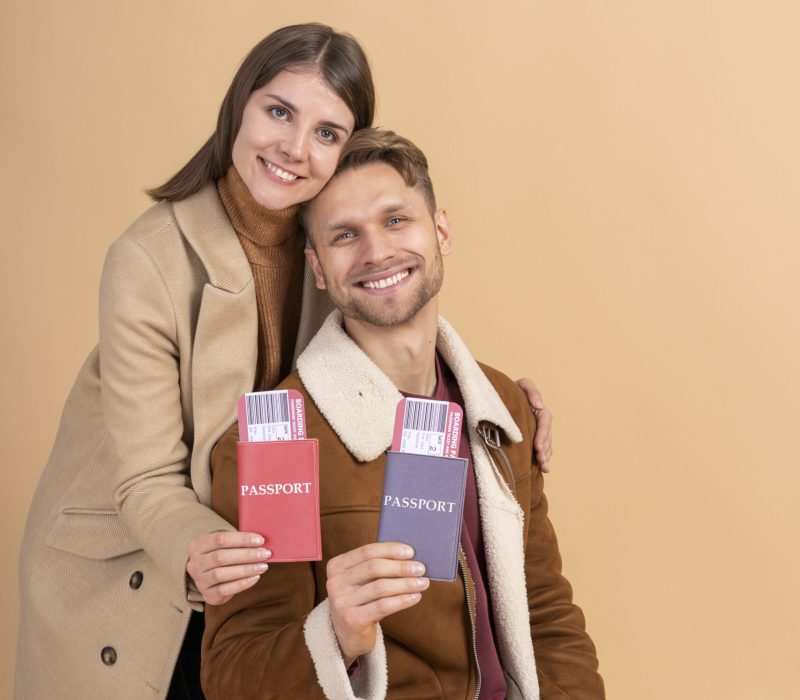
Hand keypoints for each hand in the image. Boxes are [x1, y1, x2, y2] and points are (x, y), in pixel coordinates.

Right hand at [187, 531, 271, 604]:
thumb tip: (261, 542)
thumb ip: (238, 542)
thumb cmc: (222, 555)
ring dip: (245, 570)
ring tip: (262, 566)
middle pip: (221, 557)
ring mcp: (200, 580)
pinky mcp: (208, 595)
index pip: (220, 539)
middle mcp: (195, 563)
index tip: (260, 540)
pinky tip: (255, 578)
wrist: (209, 576)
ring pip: (221, 574)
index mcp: (198, 545)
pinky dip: (242, 584)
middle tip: (265, 554)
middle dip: (246, 555)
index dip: (241, 539)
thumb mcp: (224, 545)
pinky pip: (224, 590)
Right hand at [326, 542, 428, 665]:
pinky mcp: (352, 620)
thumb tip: (409, 556)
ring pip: (380, 587)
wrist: (344, 635)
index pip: (367, 551)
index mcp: (337, 566)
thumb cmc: (359, 600)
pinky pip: (383, 606)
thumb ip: (375, 567)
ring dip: (406, 584)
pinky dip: (402, 600)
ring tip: (422, 583)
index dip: (390, 549)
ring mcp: (342, 602)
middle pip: (374, 568)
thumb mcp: (359, 580)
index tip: (410, 552)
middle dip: (401, 567)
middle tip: (420, 568)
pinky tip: (415, 597)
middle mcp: (335, 582)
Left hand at [516, 377, 552, 471]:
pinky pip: (541, 449)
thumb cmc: (512, 389)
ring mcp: (538, 430)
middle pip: (546, 436)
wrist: (503, 396)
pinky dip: (543, 458)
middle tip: (540, 459)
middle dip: (544, 449)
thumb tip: (540, 405)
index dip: (542, 435)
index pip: (545, 422)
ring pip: (546, 444)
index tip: (537, 446)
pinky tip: (543, 469)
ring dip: (545, 456)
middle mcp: (541, 421)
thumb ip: (532, 391)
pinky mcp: (533, 437)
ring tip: (543, 466)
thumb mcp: (523, 384)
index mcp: (539, 409)